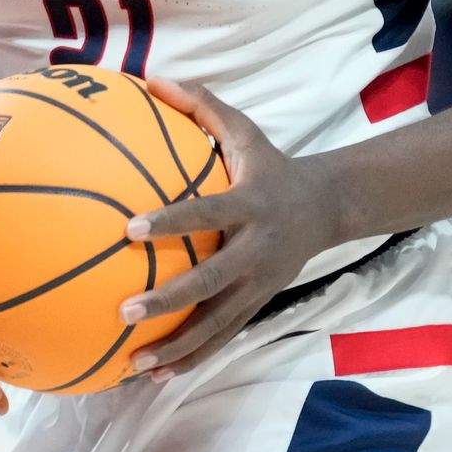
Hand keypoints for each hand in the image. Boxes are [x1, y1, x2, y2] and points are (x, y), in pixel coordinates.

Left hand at [118, 78, 334, 380]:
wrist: (328, 207)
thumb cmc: (271, 165)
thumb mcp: (244, 131)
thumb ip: (201, 106)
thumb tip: (152, 77)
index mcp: (249, 205)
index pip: (206, 213)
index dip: (171, 221)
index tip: (130, 228)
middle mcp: (255, 250)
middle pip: (211, 281)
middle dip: (169, 299)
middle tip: (124, 311)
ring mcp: (259, 284)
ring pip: (217, 323)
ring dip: (176, 346)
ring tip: (133, 364)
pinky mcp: (258, 305)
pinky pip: (222, 337)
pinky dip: (191, 358)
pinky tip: (153, 374)